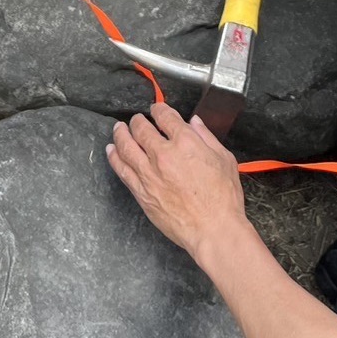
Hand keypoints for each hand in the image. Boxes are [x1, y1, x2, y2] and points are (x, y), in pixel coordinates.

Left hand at [107, 103, 245, 257]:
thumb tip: (195, 123)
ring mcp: (149, 174)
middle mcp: (163, 155)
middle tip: (136, 119)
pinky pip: (122, 170)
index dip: (159, 110)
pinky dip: (114, 157)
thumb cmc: (223, 198)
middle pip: (142, 130)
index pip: (165, 117)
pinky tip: (111, 151)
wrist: (212, 228)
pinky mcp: (141, 192)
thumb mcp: (224, 160)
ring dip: (120, 135)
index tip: (157, 109)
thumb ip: (207, 137)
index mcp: (186, 143)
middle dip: (138, 121)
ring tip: (118, 129)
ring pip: (126, 147)